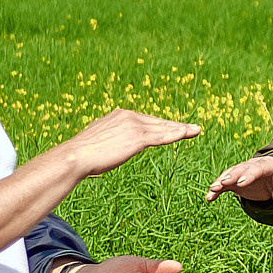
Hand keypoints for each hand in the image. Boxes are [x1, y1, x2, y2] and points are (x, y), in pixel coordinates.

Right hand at [58, 109, 199, 179]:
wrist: (76, 156)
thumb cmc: (84, 154)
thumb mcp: (100, 141)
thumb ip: (111, 139)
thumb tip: (112, 146)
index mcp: (120, 115)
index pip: (147, 120)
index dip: (163, 125)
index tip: (174, 127)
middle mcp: (128, 116)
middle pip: (158, 122)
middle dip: (176, 125)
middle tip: (192, 128)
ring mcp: (133, 126)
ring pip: (163, 128)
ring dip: (181, 129)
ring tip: (196, 130)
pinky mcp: (137, 138)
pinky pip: (161, 136)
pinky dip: (176, 134)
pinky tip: (187, 134)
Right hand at [207, 155, 272, 204]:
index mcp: (267, 165)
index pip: (257, 168)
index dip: (249, 175)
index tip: (241, 183)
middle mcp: (252, 166)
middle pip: (240, 169)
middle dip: (231, 176)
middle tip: (222, 183)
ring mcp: (243, 172)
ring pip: (230, 174)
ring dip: (221, 181)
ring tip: (213, 189)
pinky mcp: (236, 180)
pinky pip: (225, 184)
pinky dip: (217, 190)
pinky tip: (209, 198)